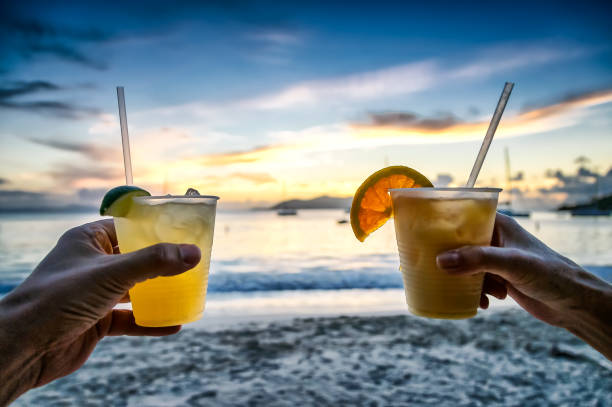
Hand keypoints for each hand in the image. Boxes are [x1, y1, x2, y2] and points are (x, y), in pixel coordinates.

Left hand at [0, 220, 200, 404]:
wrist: (25, 346)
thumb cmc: (60, 298)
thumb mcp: (113, 272)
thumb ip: (154, 261)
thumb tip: (193, 253)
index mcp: (88, 241)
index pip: (127, 227)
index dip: (154, 229)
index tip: (182, 232)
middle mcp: (92, 265)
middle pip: (135, 259)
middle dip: (162, 263)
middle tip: (191, 264)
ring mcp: (94, 294)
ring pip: (135, 290)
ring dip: (159, 294)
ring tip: (188, 292)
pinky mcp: (97, 321)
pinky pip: (130, 319)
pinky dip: (151, 322)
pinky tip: (173, 325)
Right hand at [436, 213, 611, 359]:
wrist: (573, 303)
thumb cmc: (549, 273)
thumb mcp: (511, 263)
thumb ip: (477, 260)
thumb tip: (441, 261)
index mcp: (497, 224)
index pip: (462, 217)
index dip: (442, 225)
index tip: (423, 237)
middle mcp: (493, 239)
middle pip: (458, 244)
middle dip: (448, 259)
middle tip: (435, 270)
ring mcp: (495, 260)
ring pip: (464, 266)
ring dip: (465, 281)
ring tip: (477, 292)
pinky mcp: (498, 279)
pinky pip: (474, 283)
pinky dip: (474, 293)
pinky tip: (484, 303)